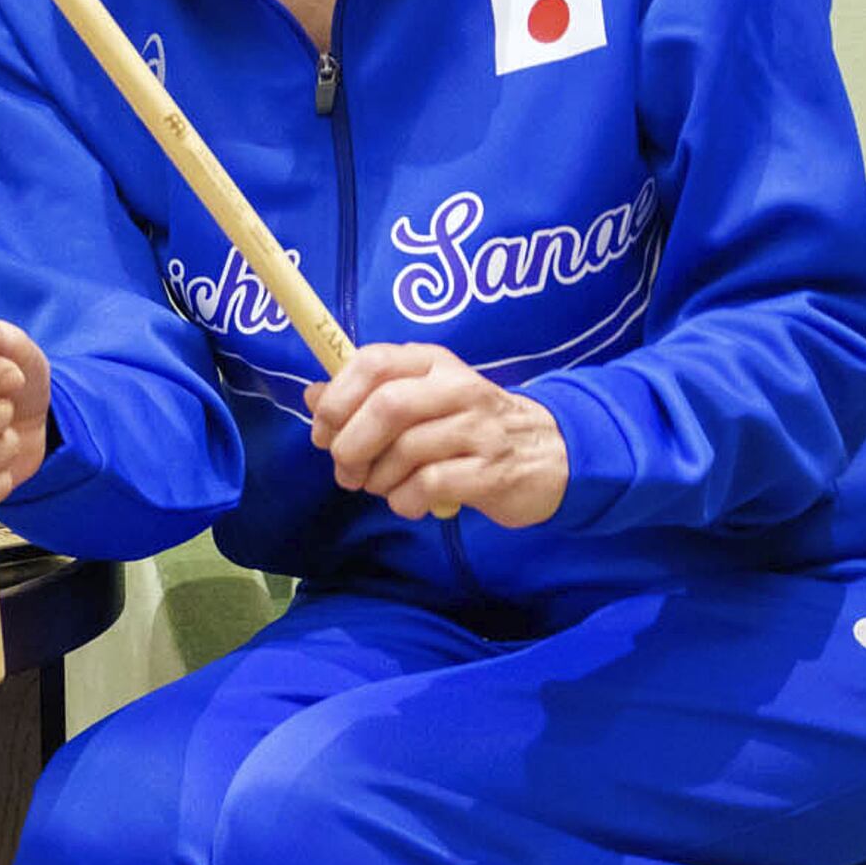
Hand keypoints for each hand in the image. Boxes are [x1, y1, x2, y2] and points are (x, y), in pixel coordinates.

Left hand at [302, 342, 566, 526]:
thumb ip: (368, 394)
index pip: (372, 362)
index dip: (336, 399)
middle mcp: (458, 388)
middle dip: (351, 444)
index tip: (323, 432)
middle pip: (386, 407)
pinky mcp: (492, 471)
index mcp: (433, 362)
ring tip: (380, 487)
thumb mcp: (424, 397)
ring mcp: (479, 429)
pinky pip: (431, 485)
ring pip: (406, 450)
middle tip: (345, 470)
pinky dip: (406, 500)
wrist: (553, 453)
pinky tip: (409, 502)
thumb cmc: (472, 425)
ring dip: (378, 478)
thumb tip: (312, 395)